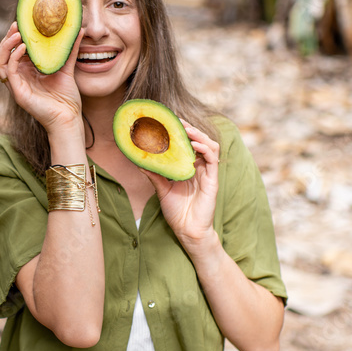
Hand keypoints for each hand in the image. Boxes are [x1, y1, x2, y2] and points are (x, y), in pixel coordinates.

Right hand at [0, 22, 85, 133]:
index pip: (13, 50)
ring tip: (17, 33)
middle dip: (7, 37)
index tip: (23, 22)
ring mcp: (16, 85)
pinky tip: (24, 47)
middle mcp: (19, 77)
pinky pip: (9, 71)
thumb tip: (79, 29)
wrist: (69, 118)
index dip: (15, 36)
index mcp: (26, 71)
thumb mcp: (67, 68)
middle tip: (18, 24)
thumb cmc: (67, 98)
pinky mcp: (18, 92)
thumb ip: (70, 49)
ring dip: (6, 45)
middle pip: (3, 53)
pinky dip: (14, 57)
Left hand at [143, 121, 219, 251]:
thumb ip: (154, 174)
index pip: (189, 144)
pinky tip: (194, 144)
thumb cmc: (177, 212)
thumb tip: (138, 161)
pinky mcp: (213, 181)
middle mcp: (200, 168)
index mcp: (190, 168)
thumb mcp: (162, 189)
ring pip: (210, 146)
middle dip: (190, 128)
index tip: (170, 120)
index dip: (182, 131)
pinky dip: (205, 149)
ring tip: (186, 129)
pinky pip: (213, 160)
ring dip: (199, 135)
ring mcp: (208, 173)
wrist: (187, 231)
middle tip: (177, 120)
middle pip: (200, 141)